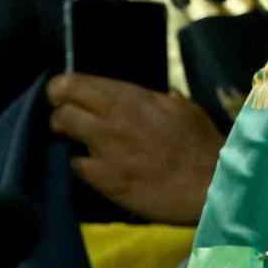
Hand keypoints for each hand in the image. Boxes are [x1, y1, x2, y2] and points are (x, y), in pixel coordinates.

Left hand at [46, 73, 222, 224]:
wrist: (210, 186)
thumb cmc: (204, 147)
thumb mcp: (188, 112)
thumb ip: (168, 101)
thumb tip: (163, 95)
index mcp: (136, 98)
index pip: (81, 82)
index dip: (65, 87)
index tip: (66, 94)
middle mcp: (116, 116)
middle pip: (64, 98)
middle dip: (57, 105)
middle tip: (62, 116)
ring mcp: (107, 147)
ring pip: (63, 125)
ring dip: (63, 132)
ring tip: (73, 140)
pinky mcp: (104, 178)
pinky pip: (75, 164)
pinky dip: (80, 165)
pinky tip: (92, 169)